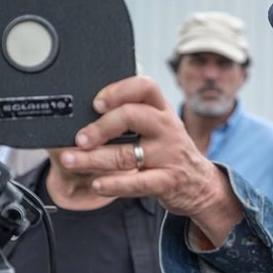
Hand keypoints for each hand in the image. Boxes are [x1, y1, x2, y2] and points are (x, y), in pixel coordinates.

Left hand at [59, 75, 242, 245]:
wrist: (201, 185)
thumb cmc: (170, 152)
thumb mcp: (159, 127)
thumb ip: (132, 116)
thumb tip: (85, 116)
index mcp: (162, 111)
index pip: (145, 87)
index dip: (118, 91)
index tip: (96, 103)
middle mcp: (167, 128)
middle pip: (132, 115)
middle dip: (100, 127)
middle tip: (79, 138)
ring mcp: (169, 155)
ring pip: (126, 153)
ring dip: (93, 158)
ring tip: (71, 160)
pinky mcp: (168, 181)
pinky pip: (138, 183)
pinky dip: (114, 184)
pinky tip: (97, 185)